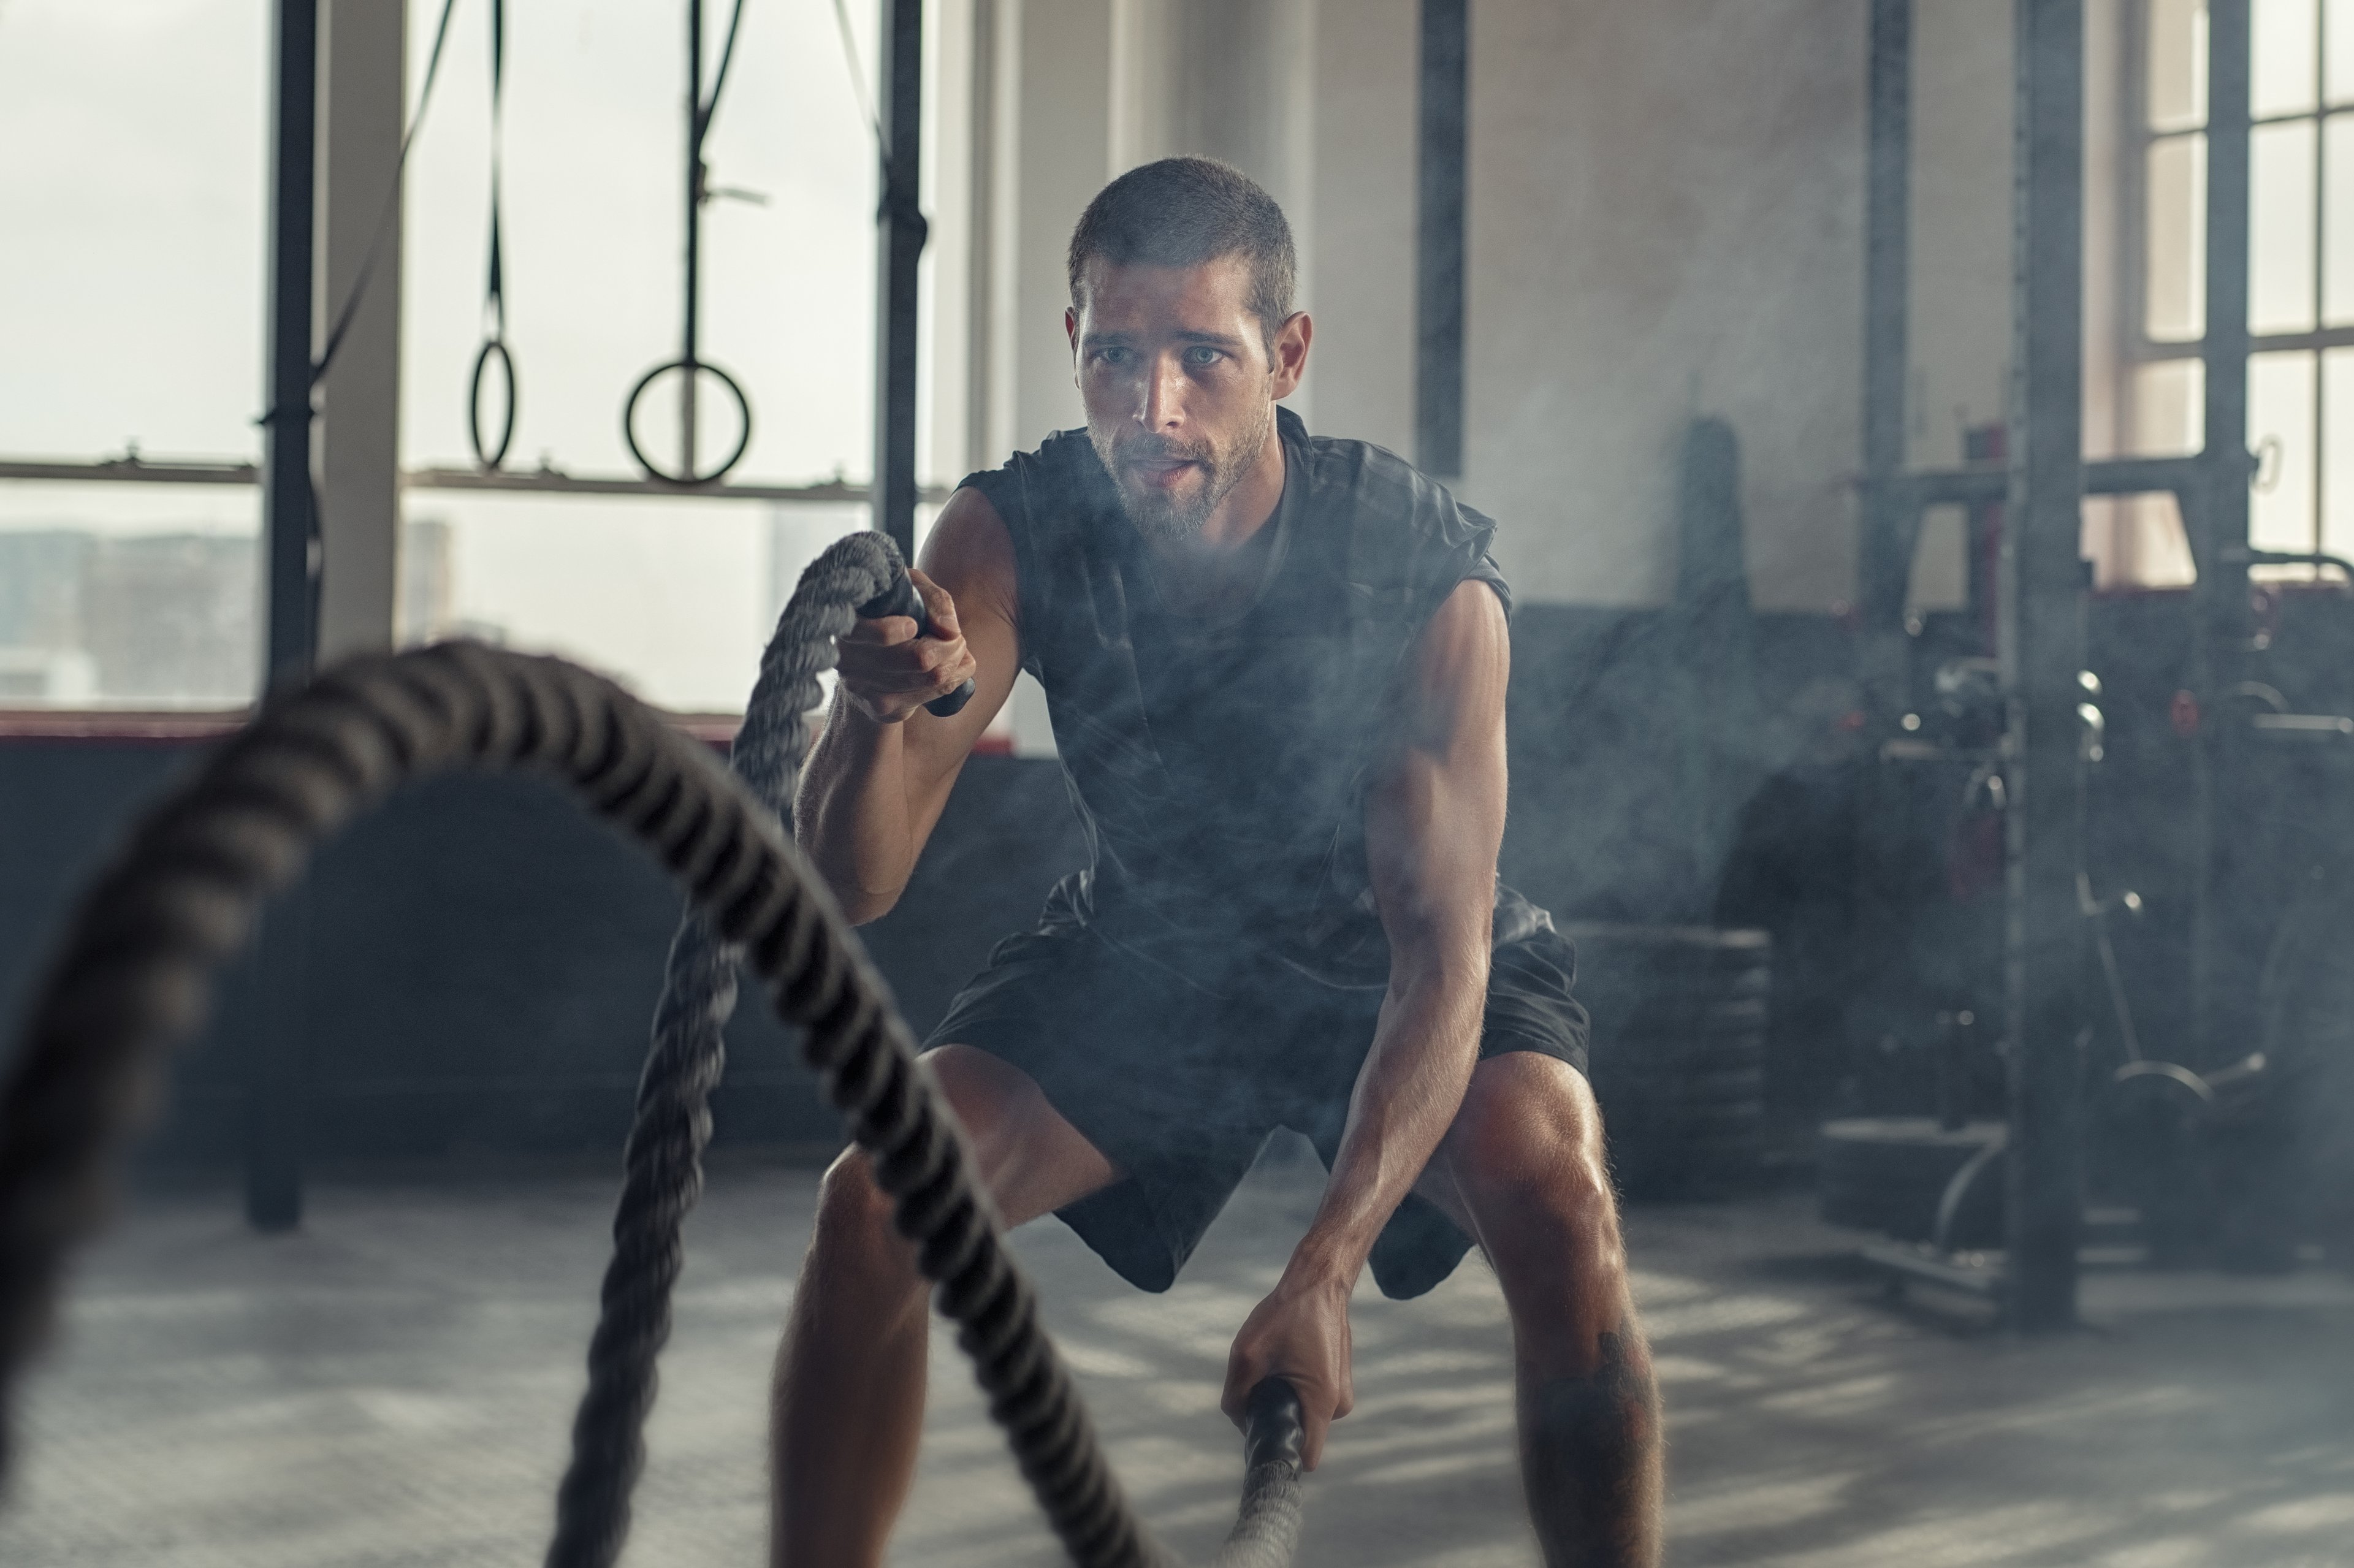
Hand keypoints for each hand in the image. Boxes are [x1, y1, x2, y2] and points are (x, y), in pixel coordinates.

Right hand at [834, 569, 978, 724]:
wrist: (865, 656)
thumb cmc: (892, 613)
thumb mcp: (910, 591)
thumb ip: (933, 601)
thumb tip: (950, 631)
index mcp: (848, 625)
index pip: (880, 636)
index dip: (904, 629)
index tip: (914, 624)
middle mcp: (849, 661)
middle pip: (920, 659)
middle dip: (951, 645)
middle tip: (955, 636)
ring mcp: (864, 690)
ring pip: (934, 678)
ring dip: (956, 660)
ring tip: (952, 647)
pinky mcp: (882, 709)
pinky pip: (936, 693)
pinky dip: (954, 677)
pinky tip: (947, 666)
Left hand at [1222, 1272, 1352, 1469]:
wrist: (1319, 1283)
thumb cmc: (1286, 1314)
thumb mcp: (1247, 1354)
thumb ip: (1236, 1396)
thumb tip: (1238, 1420)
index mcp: (1321, 1402)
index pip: (1305, 1457)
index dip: (1280, 1456)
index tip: (1260, 1443)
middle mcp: (1338, 1404)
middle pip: (1299, 1434)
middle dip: (1276, 1418)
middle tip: (1262, 1383)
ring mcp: (1341, 1392)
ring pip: (1303, 1415)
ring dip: (1284, 1400)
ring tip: (1276, 1364)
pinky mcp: (1338, 1381)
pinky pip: (1311, 1399)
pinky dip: (1295, 1388)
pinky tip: (1287, 1361)